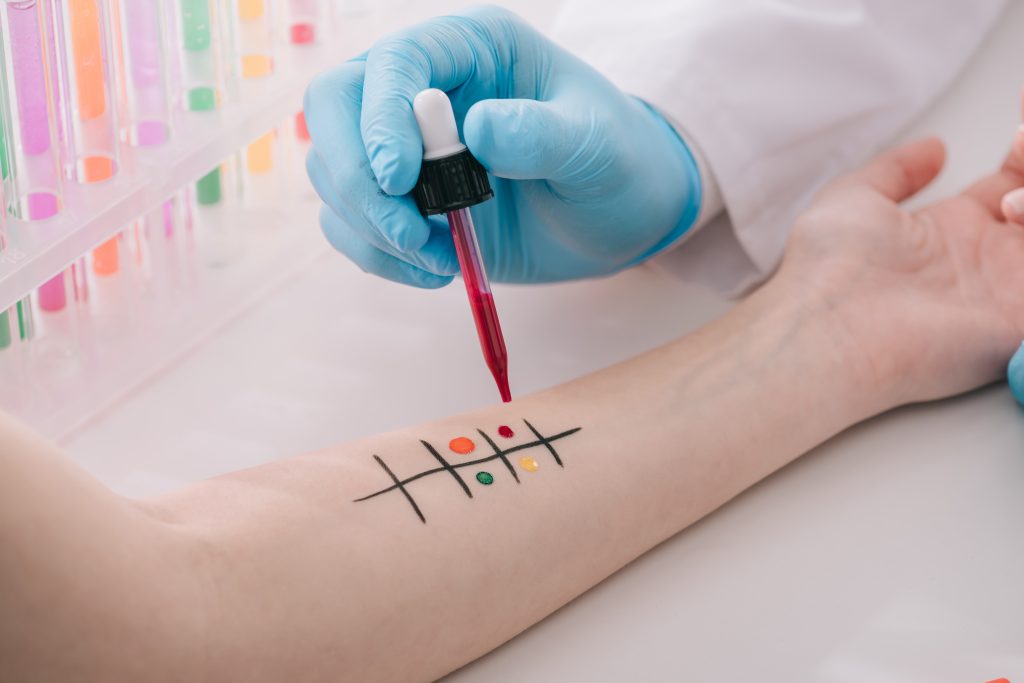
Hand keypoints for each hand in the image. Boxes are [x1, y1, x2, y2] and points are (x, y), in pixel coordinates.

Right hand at [303, 6, 700, 287]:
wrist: (618, 218)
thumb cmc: (618, 163)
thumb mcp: (596, 146)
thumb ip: (542, 133)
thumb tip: (476, 128)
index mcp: (471, 48)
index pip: (394, 61)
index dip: (382, 117)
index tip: (402, 180)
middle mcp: (423, 88)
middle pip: (333, 108)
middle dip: (355, 177)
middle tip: (408, 233)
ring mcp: (405, 147)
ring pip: (333, 172)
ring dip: (372, 227)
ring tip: (440, 258)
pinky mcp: (402, 202)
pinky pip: (350, 224)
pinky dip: (379, 256)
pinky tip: (435, 269)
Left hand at [766, 100, 1023, 408]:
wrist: (833, 326)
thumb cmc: (829, 270)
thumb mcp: (855, 199)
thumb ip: (895, 169)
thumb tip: (934, 148)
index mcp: (952, 231)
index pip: (1013, 183)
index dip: (1023, 151)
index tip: (1017, 126)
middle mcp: (987, 259)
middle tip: (1020, 143)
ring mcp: (1009, 289)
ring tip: (1009, 198)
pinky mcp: (1020, 320)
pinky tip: (1014, 210)